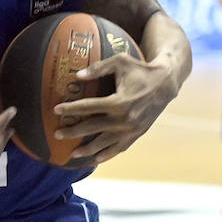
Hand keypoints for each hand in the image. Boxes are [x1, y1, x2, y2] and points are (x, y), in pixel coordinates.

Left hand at [54, 54, 178, 166]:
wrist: (166, 83)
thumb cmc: (140, 69)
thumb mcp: (121, 62)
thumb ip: (99, 68)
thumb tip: (78, 76)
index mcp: (118, 102)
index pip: (88, 107)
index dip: (71, 108)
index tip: (55, 110)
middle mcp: (124, 119)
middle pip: (92, 128)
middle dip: (73, 132)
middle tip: (57, 135)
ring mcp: (130, 129)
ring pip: (104, 143)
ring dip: (87, 149)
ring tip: (72, 153)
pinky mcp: (137, 134)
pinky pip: (119, 148)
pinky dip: (107, 155)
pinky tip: (95, 159)